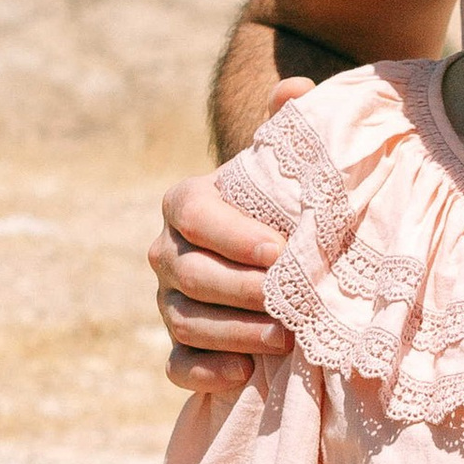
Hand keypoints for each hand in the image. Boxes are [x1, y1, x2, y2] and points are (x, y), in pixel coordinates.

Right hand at [151, 97, 309, 391]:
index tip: (282, 251)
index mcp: (187, 203)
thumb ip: (287, 129)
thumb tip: (296, 89)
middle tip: (293, 302)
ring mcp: (170, 301)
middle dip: (243, 290)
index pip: (194, 214)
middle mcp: (167, 252)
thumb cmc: (282, 208)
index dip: (234, 235)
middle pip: (191, 273)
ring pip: (186, 320)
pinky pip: (178, 364)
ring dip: (236, 332)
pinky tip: (244, 374)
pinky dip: (206, 372)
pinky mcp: (181, 346)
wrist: (276, 259)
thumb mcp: (286, 169)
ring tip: (286, 340)